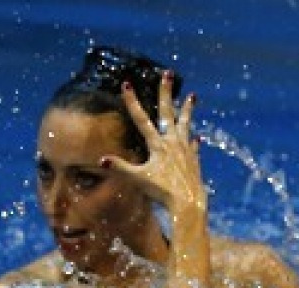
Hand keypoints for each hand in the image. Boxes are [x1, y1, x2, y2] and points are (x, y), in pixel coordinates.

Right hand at [102, 71, 207, 217]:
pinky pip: (192, 146)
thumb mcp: (138, 179)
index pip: (141, 119)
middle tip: (167, 74)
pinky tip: (197, 137)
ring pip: (185, 124)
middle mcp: (172, 143)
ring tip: (193, 96)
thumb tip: (101, 160)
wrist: (188, 202)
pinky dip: (193, 140)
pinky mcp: (193, 160)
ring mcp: (185, 150)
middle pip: (168, 112)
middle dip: (166, 92)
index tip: (127, 84)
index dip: (132, 102)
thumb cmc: (162, 192)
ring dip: (187, 109)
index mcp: (157, 145)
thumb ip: (120, 168)